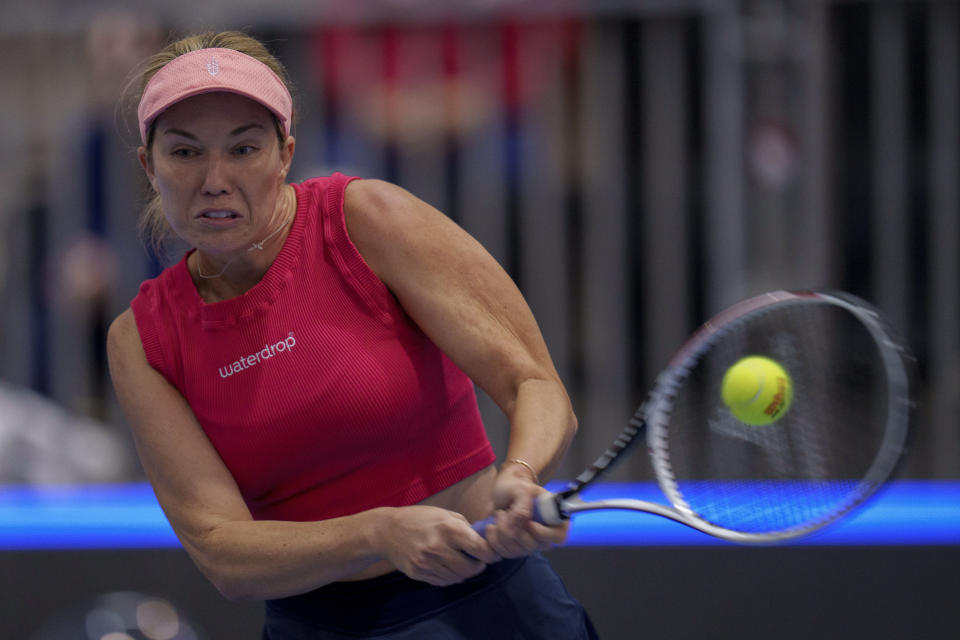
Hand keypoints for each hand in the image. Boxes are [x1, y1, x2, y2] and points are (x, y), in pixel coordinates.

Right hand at [377, 505, 500, 585]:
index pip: (480, 549)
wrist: (386, 531)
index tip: (492, 554)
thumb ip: (465, 527)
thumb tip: (484, 540)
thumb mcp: (444, 514)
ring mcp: (427, 563)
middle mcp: (438, 547)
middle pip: (471, 568)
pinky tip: (447, 566)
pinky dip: (450, 577)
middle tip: (477, 560)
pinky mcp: (419, 574)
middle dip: (478, 565)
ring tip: (461, 562)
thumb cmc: (419, 519)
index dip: (491, 554)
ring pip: (458, 578)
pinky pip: (443, 582)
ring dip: (464, 572)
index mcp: (448, 528)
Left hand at [481, 463, 568, 558]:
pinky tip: (493, 526)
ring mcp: (531, 545)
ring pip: (516, 551)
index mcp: (555, 519)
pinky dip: (494, 540)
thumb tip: (524, 522)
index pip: (558, 537)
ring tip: (499, 514)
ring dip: (501, 532)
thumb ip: (524, 504)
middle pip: (532, 546)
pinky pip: (505, 553)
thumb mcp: (521, 489)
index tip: (529, 523)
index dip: (543, 534)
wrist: (503, 491)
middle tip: (504, 512)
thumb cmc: (516, 487)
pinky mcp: (516, 550)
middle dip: (513, 529)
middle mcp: (545, 536)